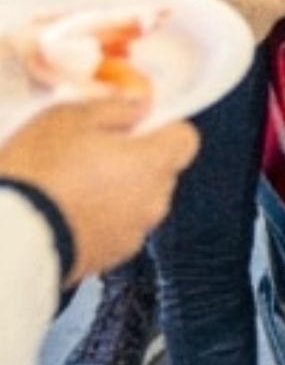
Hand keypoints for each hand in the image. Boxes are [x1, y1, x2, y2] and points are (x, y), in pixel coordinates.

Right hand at [0, 98, 198, 285]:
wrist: (8, 238)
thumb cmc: (40, 171)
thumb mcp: (71, 117)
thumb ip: (115, 107)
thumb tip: (140, 104)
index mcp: (155, 162)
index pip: (185, 138)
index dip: (161, 128)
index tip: (132, 124)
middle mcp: (154, 202)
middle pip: (160, 172)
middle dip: (136, 160)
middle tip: (93, 152)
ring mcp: (132, 235)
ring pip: (137, 203)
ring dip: (116, 193)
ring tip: (71, 185)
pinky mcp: (107, 260)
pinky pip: (114, 230)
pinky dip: (98, 220)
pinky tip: (64, 212)